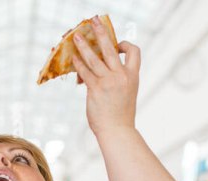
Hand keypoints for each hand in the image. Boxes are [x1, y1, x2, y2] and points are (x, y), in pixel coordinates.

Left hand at [70, 16, 139, 137]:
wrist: (118, 132)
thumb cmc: (120, 117)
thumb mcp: (125, 95)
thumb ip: (116, 82)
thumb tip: (96, 75)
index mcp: (133, 77)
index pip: (134, 52)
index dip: (125, 45)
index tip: (117, 45)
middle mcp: (122, 76)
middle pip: (111, 48)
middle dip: (101, 32)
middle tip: (94, 21)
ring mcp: (109, 81)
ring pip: (94, 58)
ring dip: (83, 45)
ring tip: (75, 36)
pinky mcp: (96, 88)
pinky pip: (85, 71)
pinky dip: (78, 63)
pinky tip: (73, 58)